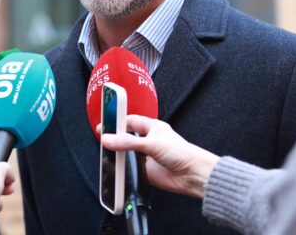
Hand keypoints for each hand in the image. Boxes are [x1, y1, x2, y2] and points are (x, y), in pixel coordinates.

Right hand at [100, 115, 219, 197]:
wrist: (192, 174)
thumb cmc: (182, 153)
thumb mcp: (151, 143)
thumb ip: (128, 142)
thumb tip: (108, 139)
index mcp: (152, 127)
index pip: (130, 121)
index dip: (116, 121)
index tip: (104, 123)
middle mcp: (149, 141)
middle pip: (127, 137)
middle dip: (115, 138)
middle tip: (102, 138)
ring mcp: (148, 156)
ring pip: (128, 153)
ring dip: (120, 154)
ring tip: (107, 153)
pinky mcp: (147, 171)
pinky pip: (131, 169)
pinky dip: (125, 169)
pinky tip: (118, 168)